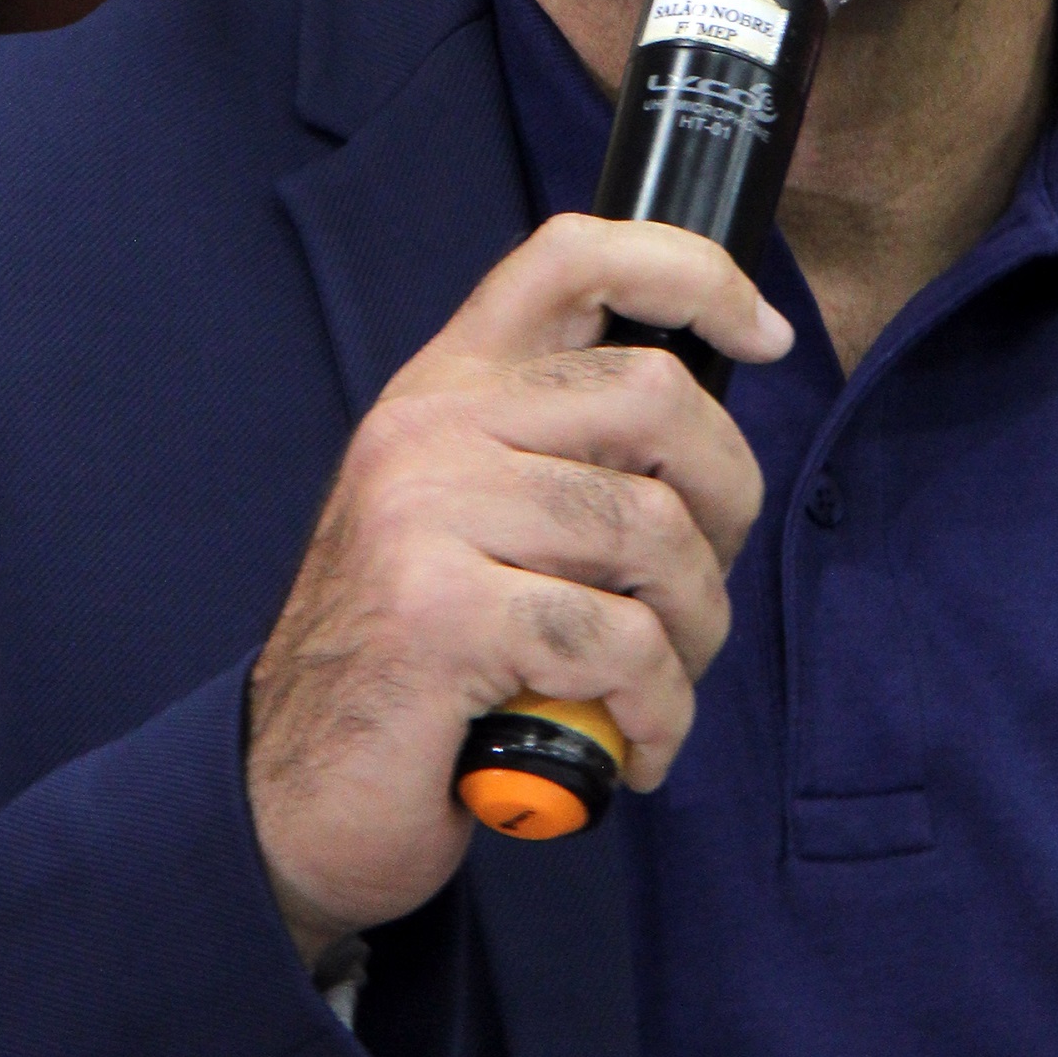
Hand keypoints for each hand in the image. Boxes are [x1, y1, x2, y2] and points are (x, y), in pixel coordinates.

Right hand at [245, 214, 787, 964]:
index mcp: (446, 389)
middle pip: (655, 397)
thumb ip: (560, 458)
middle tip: (696, 593)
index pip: (572, 257)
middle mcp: (429, 427)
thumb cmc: (421, 668)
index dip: (691, 272)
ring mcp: (426, 513)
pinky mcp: (441, 614)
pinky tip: (635, 749)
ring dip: (694, 630)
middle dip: (725, 503)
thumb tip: (707, 439)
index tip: (763, 336)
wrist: (294, 799)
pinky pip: (622, 644)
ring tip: (659, 687)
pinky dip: (660, 710)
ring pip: (652, 531)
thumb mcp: (476, 526)